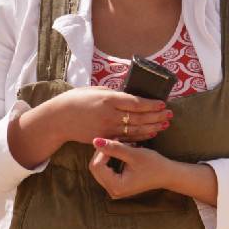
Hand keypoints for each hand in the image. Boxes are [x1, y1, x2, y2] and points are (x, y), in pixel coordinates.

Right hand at [54, 86, 171, 144]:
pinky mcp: (104, 138)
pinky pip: (126, 138)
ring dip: (152, 127)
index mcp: (108, 99)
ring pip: (135, 130)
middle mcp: (110, 115)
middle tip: (170, 115)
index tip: (163, 104)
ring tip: (164, 124)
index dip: (151, 104)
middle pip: (139, 117)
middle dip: (156, 116)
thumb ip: (113, 93)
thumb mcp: (95, 90)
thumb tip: (129, 93)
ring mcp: (107, 128)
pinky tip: (150, 134)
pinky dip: (139, 137)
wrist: (59, 119)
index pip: (136, 103)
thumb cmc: (76, 100)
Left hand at [89, 138, 173, 197]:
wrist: (167, 175)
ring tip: (124, 145)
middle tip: (118, 141)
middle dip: (104, 152)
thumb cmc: (154, 165)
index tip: (116, 140)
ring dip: (108, 153)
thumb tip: (95, 141)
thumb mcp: (133, 154)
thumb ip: (114, 148)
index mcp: (116, 186)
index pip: (97, 166)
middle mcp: (112, 191)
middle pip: (95, 167)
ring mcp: (113, 189)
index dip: (102, 151)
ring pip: (99, 167)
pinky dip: (112, 158)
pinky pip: (106, 169)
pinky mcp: (116, 185)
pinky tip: (123, 151)